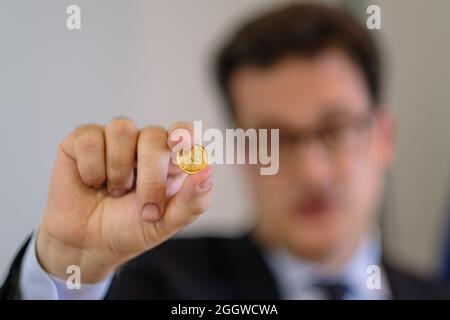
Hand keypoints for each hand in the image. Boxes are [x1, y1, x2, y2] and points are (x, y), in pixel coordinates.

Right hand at [36, 119, 212, 282]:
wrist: (89, 245)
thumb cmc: (132, 228)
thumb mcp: (167, 223)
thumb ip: (193, 200)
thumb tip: (208, 169)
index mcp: (171, 158)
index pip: (184, 132)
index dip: (184, 134)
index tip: (182, 146)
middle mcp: (145, 143)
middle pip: (154, 136)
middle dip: (151, 177)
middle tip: (147, 209)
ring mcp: (115, 139)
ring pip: (122, 129)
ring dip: (118, 170)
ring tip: (115, 192)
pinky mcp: (84, 140)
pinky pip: (90, 140)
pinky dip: (91, 170)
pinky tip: (92, 183)